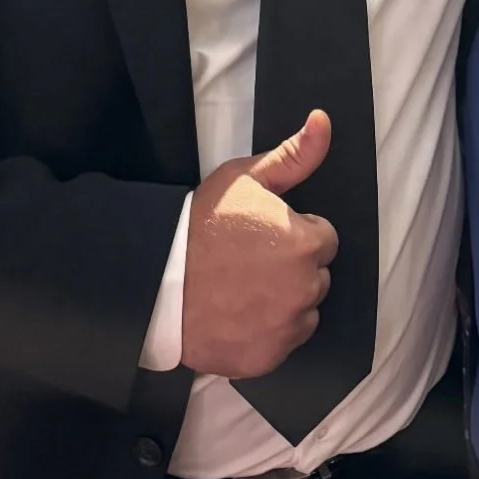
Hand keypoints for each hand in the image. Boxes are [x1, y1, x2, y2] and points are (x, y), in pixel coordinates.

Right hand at [181, 110, 337, 379]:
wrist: (154, 280)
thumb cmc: (199, 226)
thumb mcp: (243, 180)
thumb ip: (293, 155)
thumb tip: (323, 121)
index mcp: (305, 243)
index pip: (323, 239)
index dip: (294, 234)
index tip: (261, 236)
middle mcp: (305, 289)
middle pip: (316, 277)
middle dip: (291, 269)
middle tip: (247, 263)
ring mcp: (286, 328)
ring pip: (302, 311)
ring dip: (283, 303)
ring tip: (240, 290)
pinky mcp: (268, 357)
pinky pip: (282, 342)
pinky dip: (266, 334)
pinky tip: (236, 316)